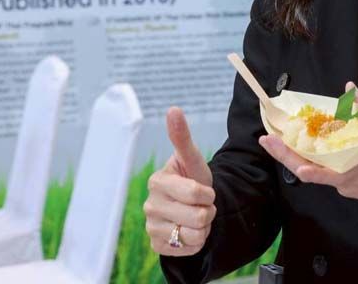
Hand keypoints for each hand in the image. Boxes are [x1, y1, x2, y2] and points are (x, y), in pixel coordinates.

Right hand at [144, 107, 216, 255]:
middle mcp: (149, 206)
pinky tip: (189, 230)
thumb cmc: (191, 179)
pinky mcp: (157, 246)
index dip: (208, 193)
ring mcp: (151, 227)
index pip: (196, 193)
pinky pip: (189, 248)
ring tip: (195, 217)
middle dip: (207, 211)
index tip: (204, 189)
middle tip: (200, 205)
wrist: (191, 206)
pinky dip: (196, 241)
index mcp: (157, 181)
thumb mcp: (192, 159)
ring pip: (195, 234)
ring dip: (204, 227)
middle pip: (198, 217)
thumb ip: (182, 137)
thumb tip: (173, 109)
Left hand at [259, 83, 357, 216]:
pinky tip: (307, 149)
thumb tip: (348, 88)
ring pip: (314, 172)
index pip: (315, 162)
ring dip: (295, 157)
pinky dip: (315, 162)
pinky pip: (326, 174)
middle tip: (266, 139)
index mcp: (355, 161)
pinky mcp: (347, 190)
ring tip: (279, 142)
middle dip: (283, 155)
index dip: (292, 153)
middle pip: (306, 169)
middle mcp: (345, 177)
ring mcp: (344, 186)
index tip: (276, 140)